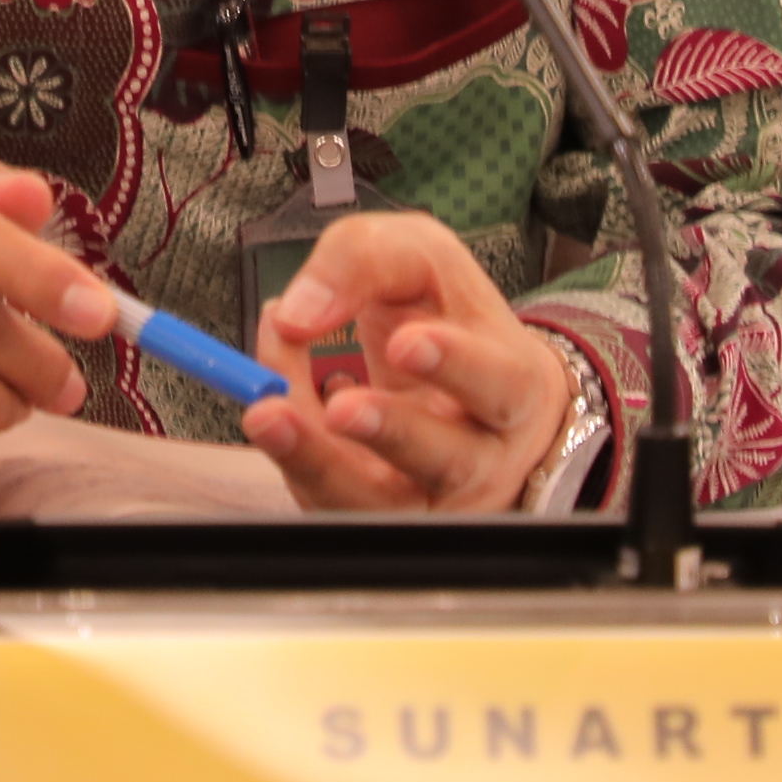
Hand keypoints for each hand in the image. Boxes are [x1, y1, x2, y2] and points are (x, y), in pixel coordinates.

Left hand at [236, 210, 575, 515]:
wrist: (470, 393)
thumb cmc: (453, 325)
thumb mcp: (425, 263)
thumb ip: (366, 262)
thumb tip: (297, 312)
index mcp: (511, 388)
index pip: (497, 384)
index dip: (454, 365)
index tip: (404, 342)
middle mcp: (479, 458)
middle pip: (444, 460)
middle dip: (390, 430)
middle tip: (341, 406)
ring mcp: (428, 501)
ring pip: (378, 502)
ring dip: (318, 463)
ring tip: (270, 417)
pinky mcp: (375, 520)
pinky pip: (329, 503)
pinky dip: (292, 458)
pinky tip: (271, 414)